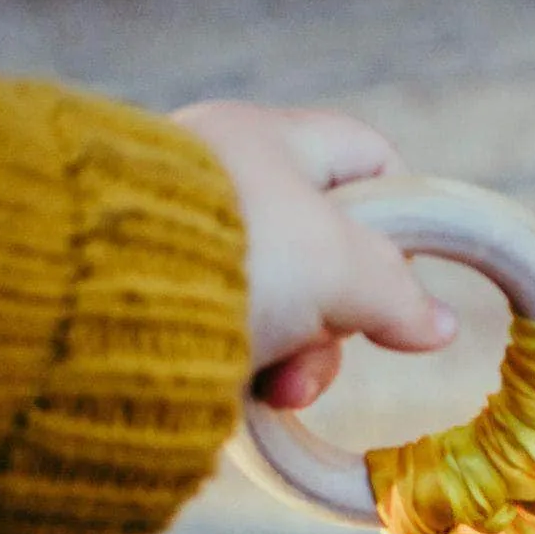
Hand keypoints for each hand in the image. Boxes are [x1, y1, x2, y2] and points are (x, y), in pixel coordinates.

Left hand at [172, 101, 456, 409]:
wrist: (94, 310)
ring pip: (279, 304)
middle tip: (323, 348)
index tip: (406, 279)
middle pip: (325, 250)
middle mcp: (221, 180)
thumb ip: (397, 296)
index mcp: (265, 140)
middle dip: (337, 318)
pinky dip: (246, 369)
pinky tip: (241, 393)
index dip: (403, 214)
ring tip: (276, 388)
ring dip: (296, 358)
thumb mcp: (339, 270)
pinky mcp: (149, 302)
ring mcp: (182, 243)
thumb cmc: (236, 261)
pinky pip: (228, 336)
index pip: (364, 154)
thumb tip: (440, 326)